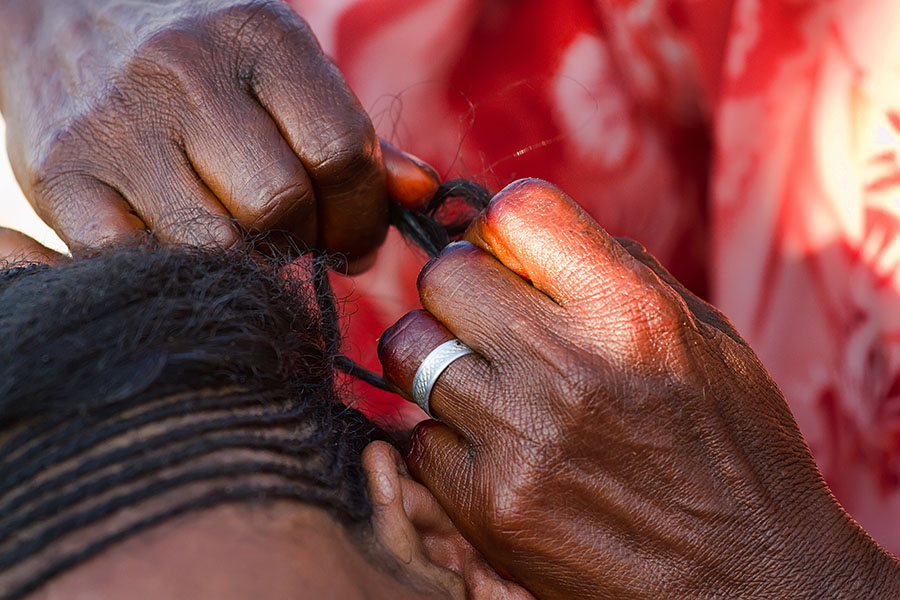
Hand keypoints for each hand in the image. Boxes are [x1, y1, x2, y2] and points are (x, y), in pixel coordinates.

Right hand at [0, 0, 394, 260]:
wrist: (68, 10)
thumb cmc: (205, 55)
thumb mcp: (288, 69)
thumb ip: (358, 135)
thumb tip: (421, 197)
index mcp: (259, 36)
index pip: (342, 152)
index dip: (363, 215)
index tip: (356, 237)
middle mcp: (183, 71)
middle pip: (281, 204)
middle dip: (304, 240)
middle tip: (295, 237)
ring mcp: (116, 124)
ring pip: (216, 243)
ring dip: (246, 261)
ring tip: (245, 240)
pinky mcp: (61, 175)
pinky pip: (136, 260)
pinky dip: (172, 269)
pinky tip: (182, 245)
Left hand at [379, 179, 899, 598]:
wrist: (748, 582)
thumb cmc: (733, 450)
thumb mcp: (704, 339)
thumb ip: (614, 274)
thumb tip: (528, 238)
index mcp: (629, 311)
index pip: (514, 211)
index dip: (503, 227)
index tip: (511, 256)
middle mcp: (566, 366)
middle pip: (443, 274)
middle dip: (461, 290)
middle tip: (492, 323)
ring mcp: (518, 440)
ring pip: (408, 350)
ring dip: (439, 359)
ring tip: (487, 385)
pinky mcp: (487, 505)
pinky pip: (418, 436)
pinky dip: (446, 436)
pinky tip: (493, 449)